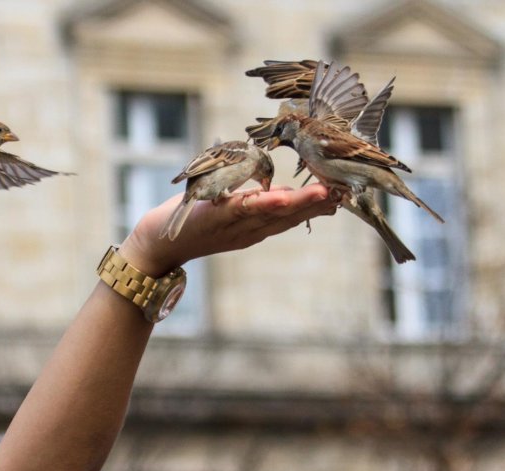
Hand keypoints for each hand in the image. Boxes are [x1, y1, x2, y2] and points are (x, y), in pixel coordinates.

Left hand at [120, 184, 337, 276]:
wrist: (159, 243)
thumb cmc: (194, 222)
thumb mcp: (231, 212)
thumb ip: (256, 205)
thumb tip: (285, 193)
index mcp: (254, 228)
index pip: (291, 216)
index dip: (316, 207)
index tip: (342, 197)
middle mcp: (248, 231)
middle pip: (287, 217)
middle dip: (316, 205)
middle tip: (345, 194)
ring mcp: (232, 226)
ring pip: (270, 214)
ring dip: (298, 204)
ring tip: (324, 193)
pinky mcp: (214, 217)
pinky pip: (241, 209)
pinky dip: (261, 203)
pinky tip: (281, 196)